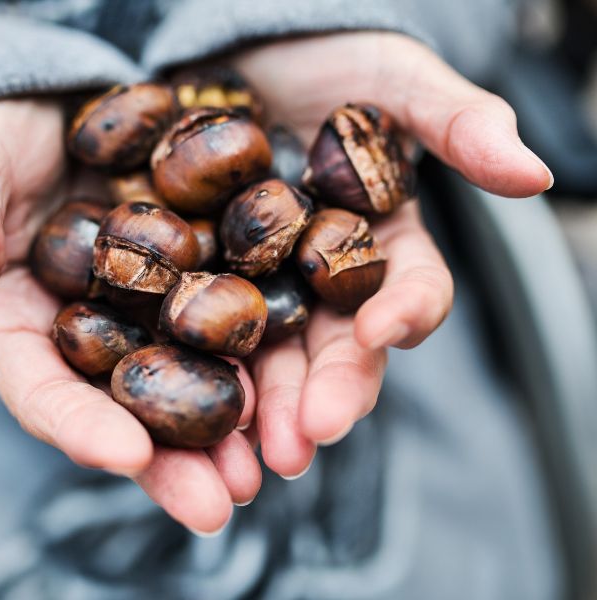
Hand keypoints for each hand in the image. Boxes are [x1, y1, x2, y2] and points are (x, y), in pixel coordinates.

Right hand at [0, 99, 260, 534]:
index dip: (79, 426)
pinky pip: (236, 313)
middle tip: (218, 505)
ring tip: (274, 464)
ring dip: (233, 427)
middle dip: (173, 461)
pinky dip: (269, 351)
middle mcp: (94, 332)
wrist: (56, 106)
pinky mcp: (202, 269)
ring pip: (191, 377)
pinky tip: (305, 379)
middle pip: (129, 408)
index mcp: (25, 325)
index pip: (42, 389)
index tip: (125, 456)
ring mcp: (151, 306)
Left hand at [231, 32, 552, 476]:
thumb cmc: (325, 56)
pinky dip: (195, 367)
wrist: (234, 47)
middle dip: (323, 393)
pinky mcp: (196, 276)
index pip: (407, 290)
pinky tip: (178, 400)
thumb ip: (456, 120)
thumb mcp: (390, 76)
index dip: (404, 312)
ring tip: (249, 452)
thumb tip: (534, 173)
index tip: (384, 331)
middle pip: (333, 347)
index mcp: (380, 241)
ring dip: (262, 408)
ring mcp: (260, 282)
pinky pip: (196, 327)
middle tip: (305, 439)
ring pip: (267, 357)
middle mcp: (323, 276)